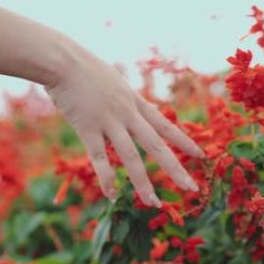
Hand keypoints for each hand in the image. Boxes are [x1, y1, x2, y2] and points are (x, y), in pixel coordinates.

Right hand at [45, 48, 204, 207]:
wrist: (62, 60)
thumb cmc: (83, 68)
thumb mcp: (114, 81)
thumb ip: (123, 98)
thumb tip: (132, 106)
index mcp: (135, 102)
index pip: (165, 125)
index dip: (184, 141)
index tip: (201, 155)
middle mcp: (127, 114)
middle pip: (156, 145)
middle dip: (175, 168)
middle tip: (192, 188)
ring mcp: (109, 121)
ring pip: (131, 157)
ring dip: (143, 182)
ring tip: (154, 202)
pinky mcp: (88, 128)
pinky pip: (99, 157)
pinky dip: (106, 177)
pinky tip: (112, 195)